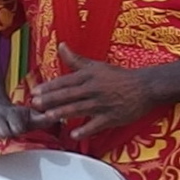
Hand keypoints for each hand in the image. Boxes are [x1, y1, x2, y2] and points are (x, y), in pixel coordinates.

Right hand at [0, 98, 42, 155]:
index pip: (15, 124)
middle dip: (3, 131)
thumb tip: (56, 117)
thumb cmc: (13, 115)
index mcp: (10, 116)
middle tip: (5, 134)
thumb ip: (41, 118)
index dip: (17, 126)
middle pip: (0, 129)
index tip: (19, 129)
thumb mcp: (27, 114)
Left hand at [28, 56, 164, 139]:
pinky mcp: (111, 117)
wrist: (145, 87)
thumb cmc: (119, 77)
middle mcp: (93, 89)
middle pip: (68, 95)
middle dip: (51, 100)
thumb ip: (76, 59)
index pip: (65, 81)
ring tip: (48, 117)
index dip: (49, 87)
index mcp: (89, 76)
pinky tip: (73, 134)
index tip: (34, 92)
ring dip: (62, 113)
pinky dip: (85, 130)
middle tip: (35, 105)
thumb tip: (61, 46)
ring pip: (79, 109)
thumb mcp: (97, 66)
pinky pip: (96, 125)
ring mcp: (102, 104)